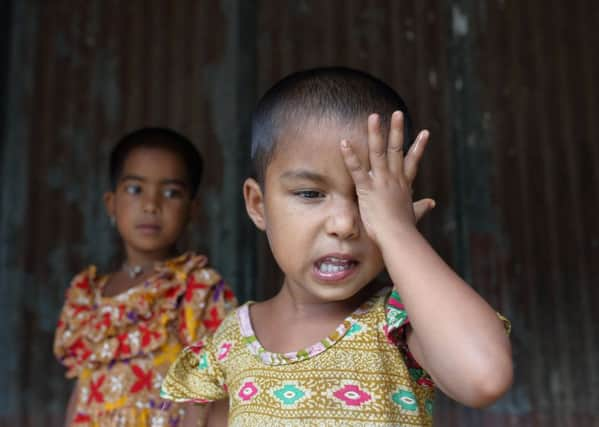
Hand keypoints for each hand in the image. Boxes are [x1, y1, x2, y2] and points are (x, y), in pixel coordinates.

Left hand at [340, 111, 430, 243]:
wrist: (399, 238)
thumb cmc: (405, 231)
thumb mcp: (414, 215)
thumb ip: (421, 207)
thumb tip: (431, 203)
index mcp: (404, 185)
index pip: (412, 162)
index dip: (418, 147)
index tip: (424, 133)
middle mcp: (395, 179)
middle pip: (396, 149)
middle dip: (397, 130)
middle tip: (397, 113)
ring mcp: (382, 182)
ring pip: (379, 152)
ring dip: (375, 133)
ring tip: (373, 116)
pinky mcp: (368, 189)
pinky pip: (357, 169)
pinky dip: (350, 156)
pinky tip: (343, 142)